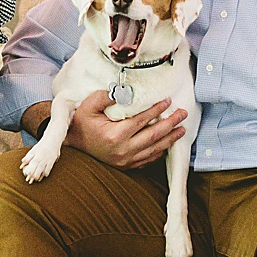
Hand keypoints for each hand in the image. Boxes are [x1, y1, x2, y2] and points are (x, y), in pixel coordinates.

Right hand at [65, 91, 185, 168]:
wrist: (73, 143)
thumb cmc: (81, 123)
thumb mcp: (89, 105)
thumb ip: (106, 96)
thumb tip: (124, 91)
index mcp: (115, 135)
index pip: (142, 120)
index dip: (157, 109)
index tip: (168, 101)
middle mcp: (123, 150)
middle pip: (154, 136)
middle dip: (171, 124)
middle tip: (183, 114)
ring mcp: (126, 160)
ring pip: (154, 149)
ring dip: (170, 139)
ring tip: (181, 129)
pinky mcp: (126, 166)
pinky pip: (148, 160)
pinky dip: (160, 151)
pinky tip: (168, 144)